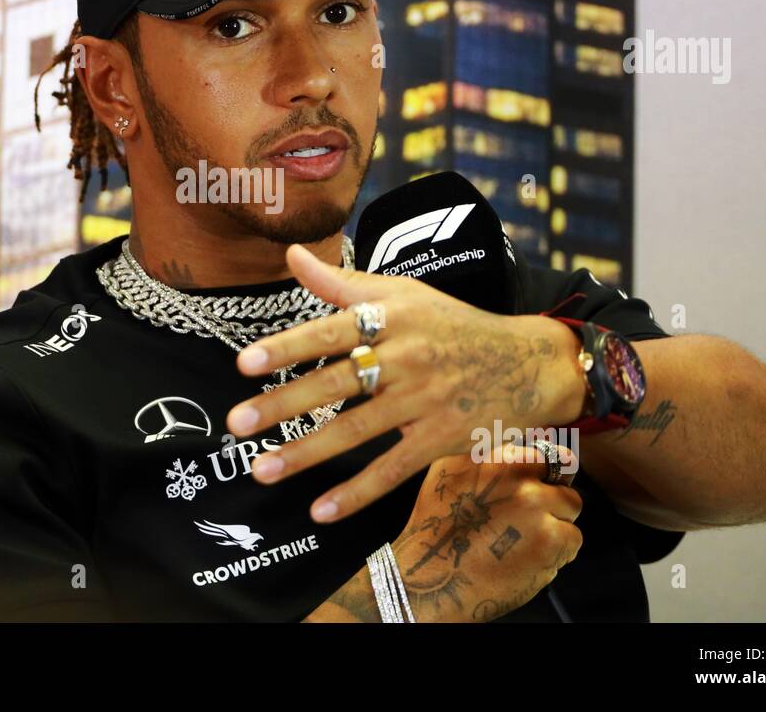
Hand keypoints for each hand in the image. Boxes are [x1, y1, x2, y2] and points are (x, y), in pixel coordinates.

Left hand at [227, 243, 584, 522]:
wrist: (528, 363)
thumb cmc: (453, 325)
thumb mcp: (403, 294)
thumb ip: (342, 282)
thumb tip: (292, 255)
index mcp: (391, 318)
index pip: (330, 331)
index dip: (287, 347)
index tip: (244, 364)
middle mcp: (405, 357)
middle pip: (336, 383)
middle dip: (283, 405)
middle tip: (236, 423)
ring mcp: (423, 400)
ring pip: (355, 430)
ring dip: (306, 453)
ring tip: (261, 469)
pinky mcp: (439, 438)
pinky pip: (391, 468)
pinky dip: (355, 492)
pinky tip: (320, 510)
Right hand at [388, 443, 582, 622]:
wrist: (432, 579)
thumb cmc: (436, 530)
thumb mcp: (447, 473)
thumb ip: (484, 456)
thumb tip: (514, 448)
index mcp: (495, 458)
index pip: (544, 452)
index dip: (546, 469)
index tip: (545, 480)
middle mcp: (518, 476)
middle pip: (563, 477)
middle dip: (552, 495)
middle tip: (531, 516)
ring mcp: (536, 507)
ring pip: (571, 507)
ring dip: (556, 522)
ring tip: (525, 540)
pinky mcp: (551, 540)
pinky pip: (573, 539)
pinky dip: (558, 551)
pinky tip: (529, 557)